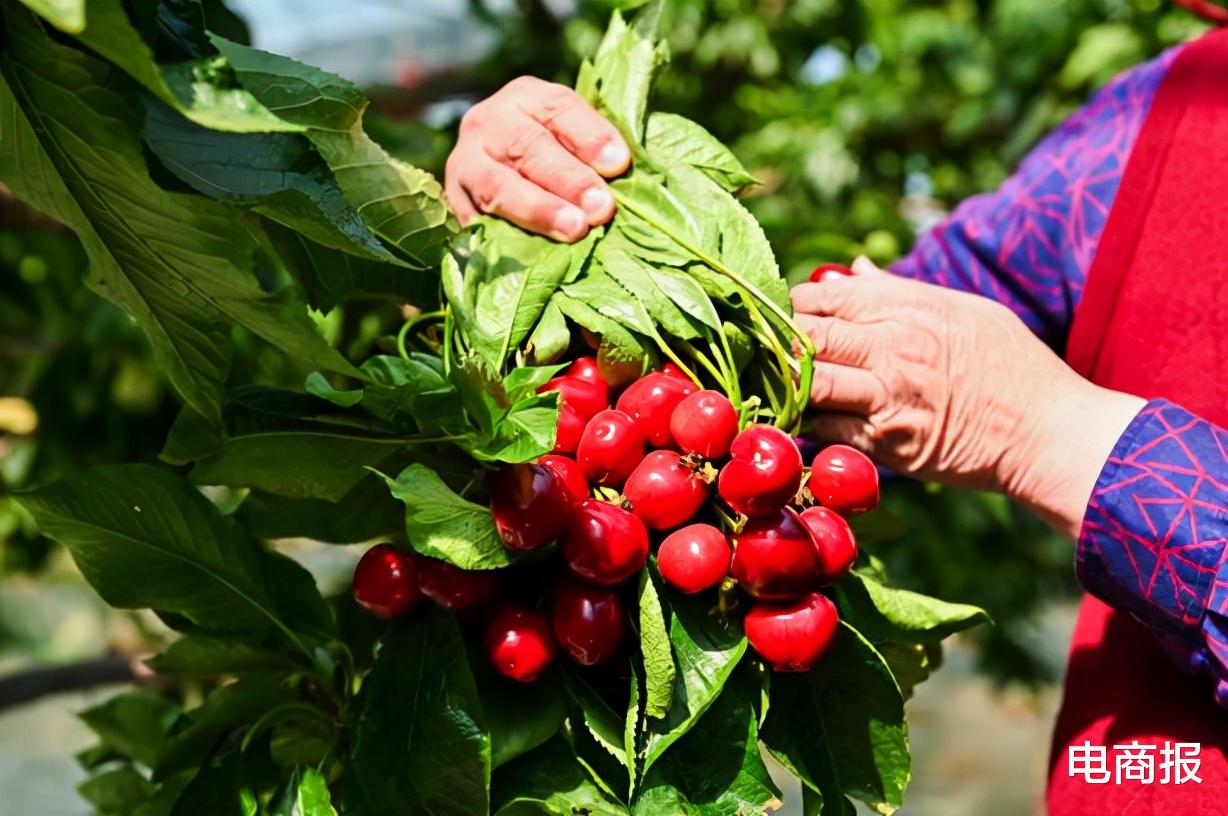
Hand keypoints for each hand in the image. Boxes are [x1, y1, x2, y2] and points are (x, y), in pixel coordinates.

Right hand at [445, 76, 629, 241]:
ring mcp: (464, 164)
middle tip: (602, 208)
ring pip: (497, 186)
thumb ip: (600, 154)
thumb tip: (634, 177)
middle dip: (568, 179)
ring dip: (539, 210)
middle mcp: (488, 123)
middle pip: (527, 146)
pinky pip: (479, 223)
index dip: (589, 135)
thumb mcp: (574, 141)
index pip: (558, 107)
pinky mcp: (455, 205)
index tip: (619, 164)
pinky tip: (536, 255)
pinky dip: (508, 238)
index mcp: (525, 97)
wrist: (499, 178)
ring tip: (574, 230)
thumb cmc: (557, 159)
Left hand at [790, 258, 1145, 537]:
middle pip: (806, 333)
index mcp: (911, 306)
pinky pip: (823, 429)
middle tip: (759, 352)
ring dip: (780, 383)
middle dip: (774, 342)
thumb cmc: (1011, 367)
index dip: (792, 304)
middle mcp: (894, 346)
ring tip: (766, 385)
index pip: (826, 295)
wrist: (1048, 432)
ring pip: (805, 381)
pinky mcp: (884, 442)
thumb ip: (899, 292)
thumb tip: (853, 273)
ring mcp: (887, 395)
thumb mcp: (962, 311)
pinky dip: (801, 424)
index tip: (780, 314)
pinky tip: (789, 420)